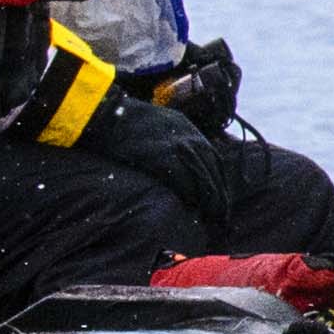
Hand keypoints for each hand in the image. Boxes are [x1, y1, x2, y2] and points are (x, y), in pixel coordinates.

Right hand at [83, 91, 243, 242]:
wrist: (110, 115)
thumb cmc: (129, 124)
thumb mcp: (160, 126)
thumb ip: (173, 143)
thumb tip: (180, 164)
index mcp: (190, 131)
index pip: (214, 161)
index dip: (219, 183)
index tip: (221, 200)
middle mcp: (190, 139)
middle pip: (213, 172)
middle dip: (219, 197)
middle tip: (222, 217)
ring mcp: (179, 148)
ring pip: (203, 179)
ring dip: (209, 201)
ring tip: (211, 218)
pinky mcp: (164, 158)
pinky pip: (184, 181)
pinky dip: (189, 196)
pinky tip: (190, 207)